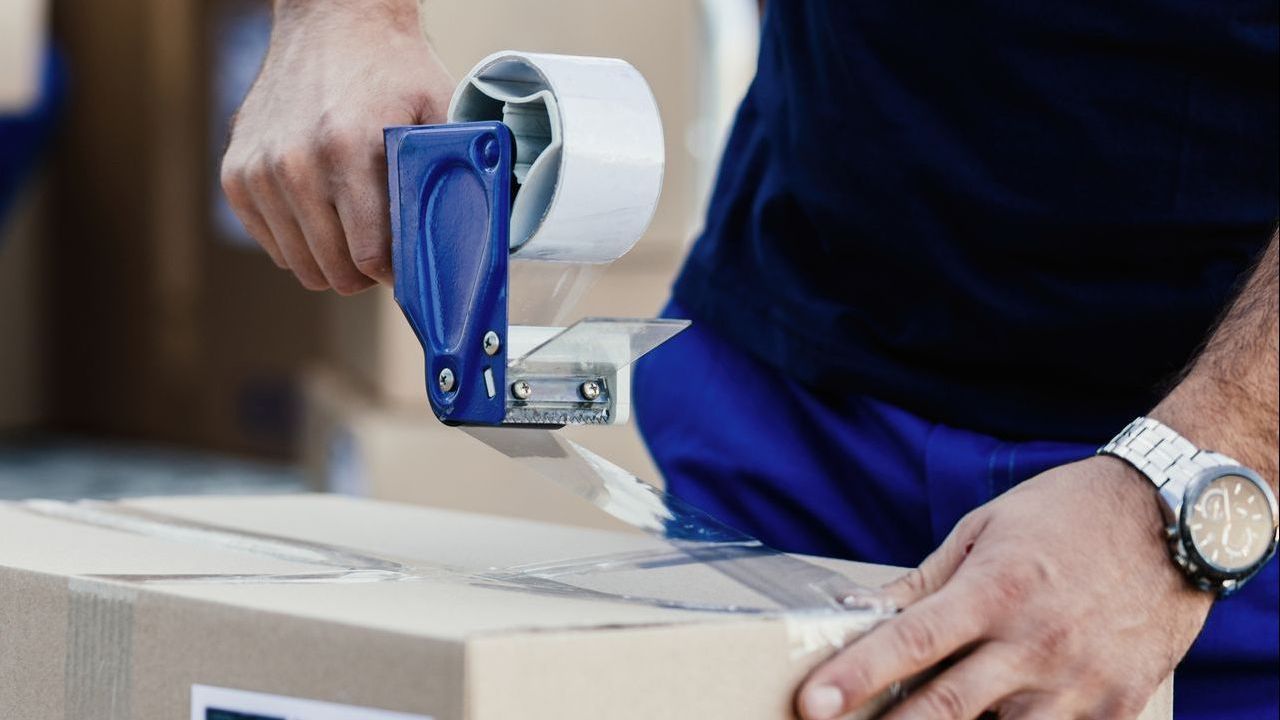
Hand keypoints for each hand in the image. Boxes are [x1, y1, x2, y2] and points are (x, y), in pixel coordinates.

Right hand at [220, 0, 453, 292]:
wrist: (332, 20)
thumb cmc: (391, 68)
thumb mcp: (437, 111)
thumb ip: (445, 173)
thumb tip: (465, 233)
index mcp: (346, 150)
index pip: (369, 257)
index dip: (394, 273)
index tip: (407, 267)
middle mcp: (294, 164)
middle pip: (333, 270)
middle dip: (365, 273)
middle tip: (384, 254)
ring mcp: (258, 171)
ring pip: (299, 264)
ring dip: (331, 260)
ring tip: (354, 232)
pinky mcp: (236, 175)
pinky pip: (270, 243)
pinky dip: (298, 241)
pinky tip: (322, 214)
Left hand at [798, 457, 1212, 718]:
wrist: (1175, 519)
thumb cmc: (1067, 516)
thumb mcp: (985, 530)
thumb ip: (924, 581)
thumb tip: (862, 611)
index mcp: (993, 591)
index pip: (908, 643)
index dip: (854, 677)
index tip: (811, 704)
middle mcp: (1034, 643)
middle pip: (944, 709)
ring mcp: (1079, 682)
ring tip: (923, 719)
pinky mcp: (1117, 707)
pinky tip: (998, 717)